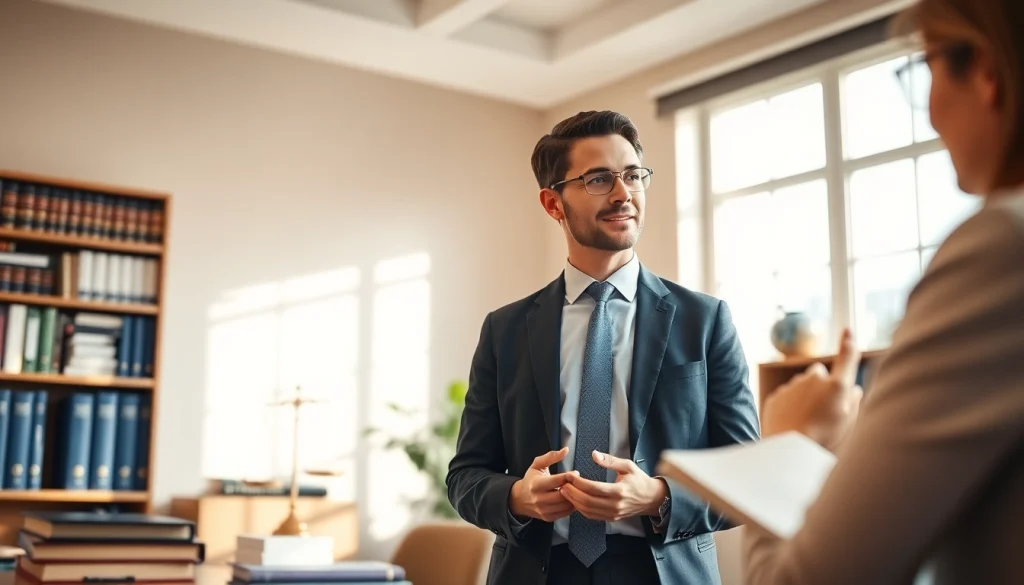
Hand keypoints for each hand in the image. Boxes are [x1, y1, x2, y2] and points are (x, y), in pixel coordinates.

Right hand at [509, 448, 575, 521]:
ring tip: (576, 491)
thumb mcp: (537, 465)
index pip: (557, 481)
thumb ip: (551, 456)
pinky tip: (571, 499)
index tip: (575, 473)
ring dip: (574, 498)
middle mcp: (539, 499)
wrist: (520, 499)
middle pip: (563, 495)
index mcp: (536, 484)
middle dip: (573, 489)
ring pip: (565, 506)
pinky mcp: (547, 517)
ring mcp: (543, 510)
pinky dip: (571, 506)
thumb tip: (565, 450)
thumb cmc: (531, 480)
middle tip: (578, 484)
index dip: (569, 476)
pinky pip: (565, 513)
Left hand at [559, 451, 667, 521]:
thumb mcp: (628, 466)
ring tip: (564, 491)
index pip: (593, 488)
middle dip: (572, 493)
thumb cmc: (640, 480)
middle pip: (587, 501)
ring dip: (574, 502)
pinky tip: (575, 501)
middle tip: (562, 484)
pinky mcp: (611, 518)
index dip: (578, 482)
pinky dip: (581, 509)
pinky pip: (592, 516)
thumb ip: (610, 460)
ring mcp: (613, 514)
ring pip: (588, 511)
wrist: (652, 499)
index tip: (569, 475)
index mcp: (620, 491)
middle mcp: (615, 505)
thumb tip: (594, 454)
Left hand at [762, 328, 863, 451]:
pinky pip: (787, 397)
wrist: (788, 448)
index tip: (848, 330)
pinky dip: (790, 406)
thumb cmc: (824, 437)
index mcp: (836, 385)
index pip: (846, 358)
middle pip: (819, 374)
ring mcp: (793, 385)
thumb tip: (854, 390)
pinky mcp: (776, 395)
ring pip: (801, 386)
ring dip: (805, 397)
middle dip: (821, 385)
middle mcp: (814, 379)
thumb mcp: (848, 422)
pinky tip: (793, 424)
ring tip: (807, 422)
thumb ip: (853, 402)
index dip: (848, 344)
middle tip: (823, 409)